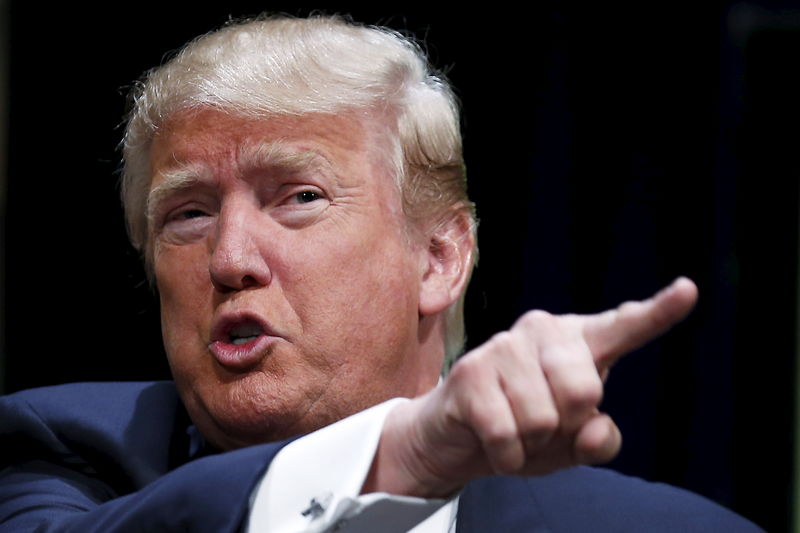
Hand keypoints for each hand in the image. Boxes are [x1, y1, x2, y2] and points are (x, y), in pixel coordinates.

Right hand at [363, 277, 697, 497]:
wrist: (458, 437)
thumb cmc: (525, 430)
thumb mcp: (572, 444)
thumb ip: (599, 439)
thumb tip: (594, 425)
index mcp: (577, 342)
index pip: (623, 327)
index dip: (658, 312)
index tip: (688, 289)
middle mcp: (542, 331)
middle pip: (583, 391)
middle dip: (565, 426)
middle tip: (542, 426)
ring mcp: (503, 347)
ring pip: (542, 420)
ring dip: (531, 445)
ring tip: (513, 429)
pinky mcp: (471, 373)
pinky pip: (507, 435)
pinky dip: (507, 457)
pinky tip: (494, 442)